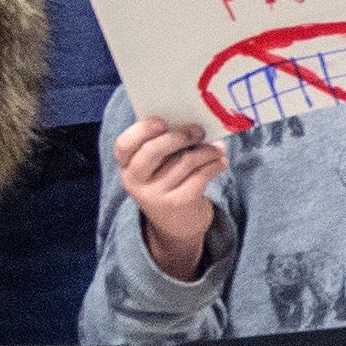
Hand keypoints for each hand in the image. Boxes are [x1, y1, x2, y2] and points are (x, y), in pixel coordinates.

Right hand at [114, 116, 228, 282]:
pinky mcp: (178, 203)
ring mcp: (155, 195)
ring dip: (207, 151)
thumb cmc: (167, 183)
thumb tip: (190, 119)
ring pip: (185, 161)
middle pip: (154, 150)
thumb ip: (162, 145)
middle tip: (199, 130)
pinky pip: (200, 175)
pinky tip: (221, 162)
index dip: (142, 130)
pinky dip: (214, 165)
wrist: (176, 226)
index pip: (123, 145)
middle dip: (180, 136)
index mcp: (126, 166)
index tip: (163, 121)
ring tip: (217, 148)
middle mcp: (136, 182)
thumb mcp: (156, 168)